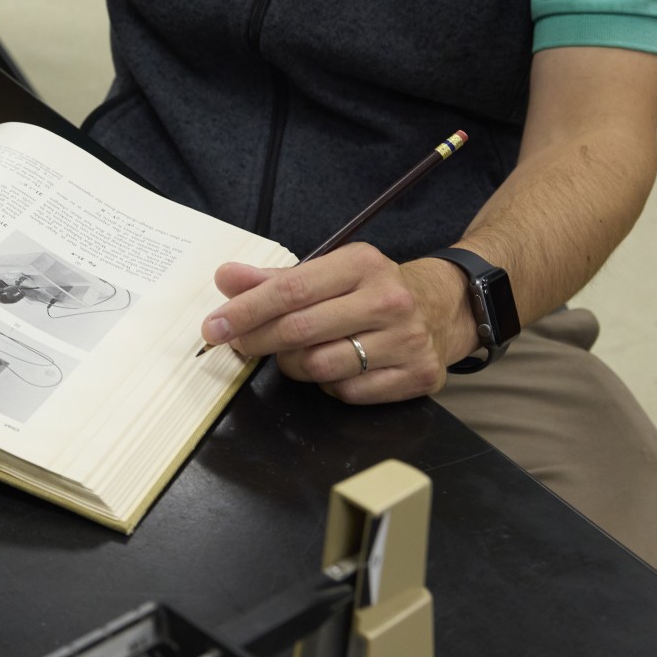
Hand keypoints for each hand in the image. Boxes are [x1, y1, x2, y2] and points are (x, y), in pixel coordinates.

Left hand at [200, 244, 478, 403]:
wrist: (444, 307)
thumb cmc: (371, 291)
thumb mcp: (328, 273)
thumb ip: (275, 279)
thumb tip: (226, 278)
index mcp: (361, 264)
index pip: (290, 291)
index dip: (245, 311)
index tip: (213, 327)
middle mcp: (388, 300)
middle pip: (300, 331)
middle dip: (257, 341)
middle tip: (236, 346)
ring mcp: (406, 339)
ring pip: (320, 367)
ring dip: (295, 366)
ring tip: (297, 355)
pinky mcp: (417, 375)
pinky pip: (349, 392)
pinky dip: (330, 386)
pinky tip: (335, 369)